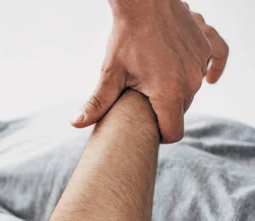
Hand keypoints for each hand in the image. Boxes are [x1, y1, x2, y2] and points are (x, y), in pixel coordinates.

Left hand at [73, 0, 227, 142]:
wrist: (143, 1)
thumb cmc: (126, 37)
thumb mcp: (110, 73)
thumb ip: (97, 103)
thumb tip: (76, 123)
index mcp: (169, 92)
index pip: (173, 132)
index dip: (159, 135)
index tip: (147, 130)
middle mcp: (191, 80)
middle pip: (180, 111)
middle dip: (164, 110)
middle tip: (144, 100)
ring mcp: (201, 61)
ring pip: (193, 89)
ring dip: (178, 88)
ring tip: (156, 78)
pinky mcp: (206, 44)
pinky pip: (217, 59)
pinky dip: (212, 68)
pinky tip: (208, 77)